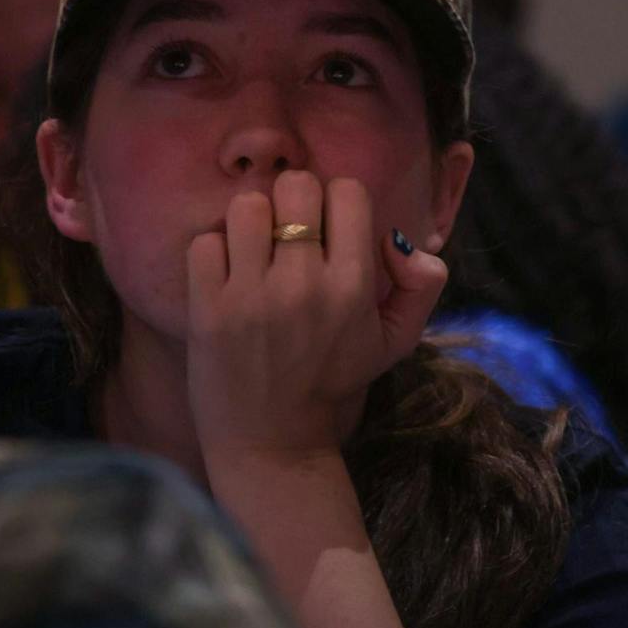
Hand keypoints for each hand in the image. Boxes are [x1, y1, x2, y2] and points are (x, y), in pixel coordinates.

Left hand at [185, 171, 445, 467]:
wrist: (273, 442)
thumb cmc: (334, 381)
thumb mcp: (397, 340)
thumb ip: (423, 283)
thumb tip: (398, 238)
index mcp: (353, 287)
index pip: (346, 190)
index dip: (338, 201)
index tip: (329, 230)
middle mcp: (303, 285)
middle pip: (295, 185)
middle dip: (293, 203)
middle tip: (289, 236)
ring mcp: (251, 296)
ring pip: (246, 206)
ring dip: (251, 223)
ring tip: (255, 253)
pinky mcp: (208, 308)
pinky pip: (204, 242)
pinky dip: (214, 253)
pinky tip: (227, 277)